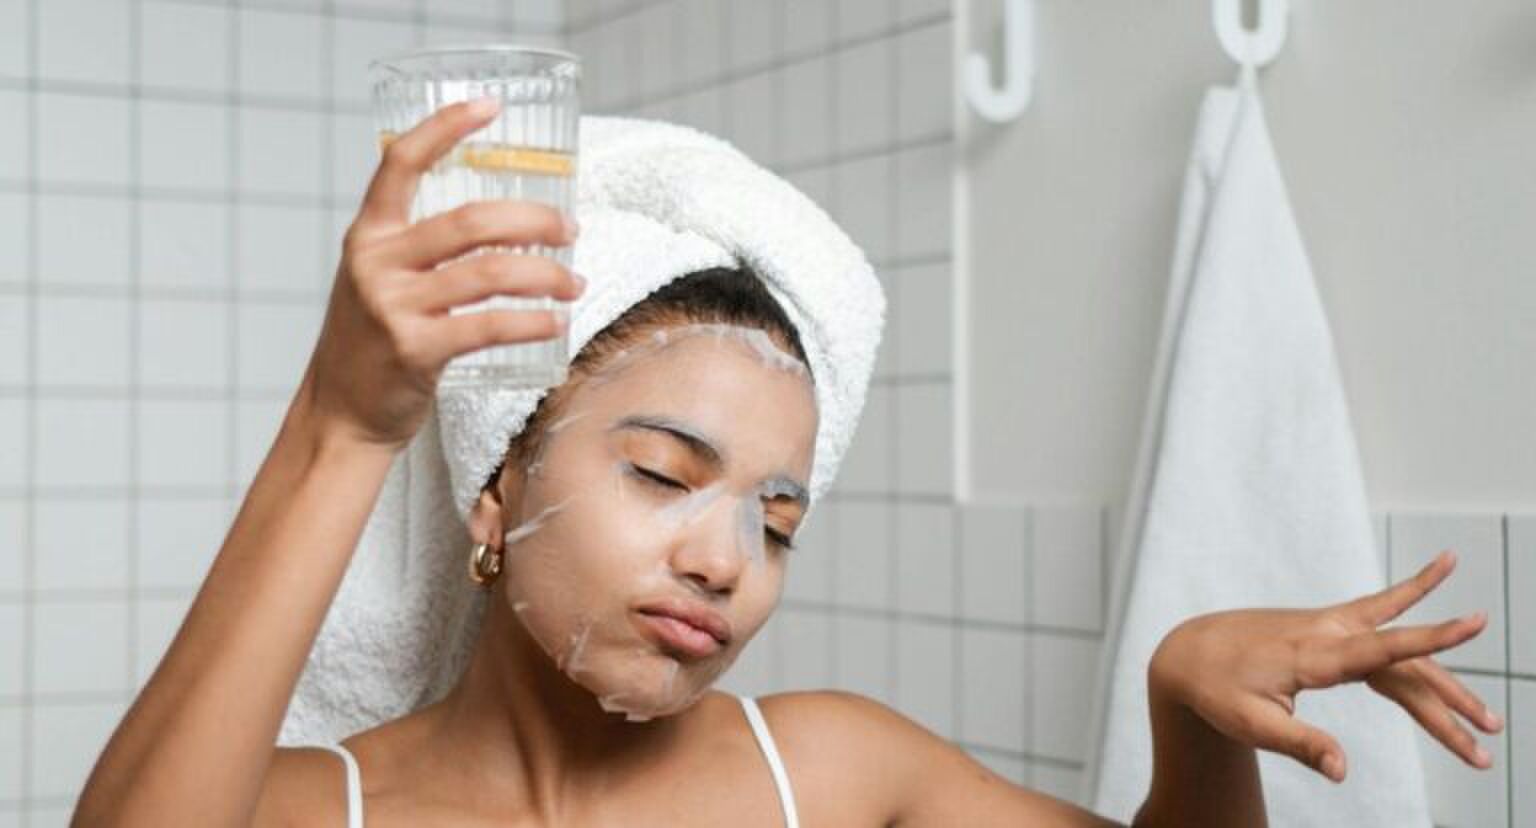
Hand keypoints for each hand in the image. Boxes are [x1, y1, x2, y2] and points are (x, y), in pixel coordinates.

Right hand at [301, 97, 586, 451]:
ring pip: (491, 273)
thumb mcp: (377, 279)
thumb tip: (505, 225)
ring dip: (547, 275)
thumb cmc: (372, 342)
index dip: (445, 127)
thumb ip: (420, 249)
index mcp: (368, 234)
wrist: (341, 413)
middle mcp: (377, 263)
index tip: (489, 105)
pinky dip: (533, 321)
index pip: (401, 161)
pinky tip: (556, 322)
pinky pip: (490, 326)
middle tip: (570, 229)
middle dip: (535, 220)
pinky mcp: (415, 350)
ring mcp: (393, 307)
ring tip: (575, 283)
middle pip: (471, 221)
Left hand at [1148, 550, 1503, 782]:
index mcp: (1313, 656)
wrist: (1190, 650)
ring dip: (1444, 687)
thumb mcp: (1249, 725)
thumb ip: (1299, 744)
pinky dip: (1416, 623)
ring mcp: (1331, 626)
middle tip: (1490, 736)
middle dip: (1451, 702)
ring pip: (1402, 653)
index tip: (1474, 621)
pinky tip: (1446, 599)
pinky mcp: (1330, 628)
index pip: (1383, 647)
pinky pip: (1384, 624)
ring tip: (1483, 726)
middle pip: (1406, 663)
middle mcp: (1329, 633)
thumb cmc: (1217, 690)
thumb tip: (1342, 770)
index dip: (1432, 636)